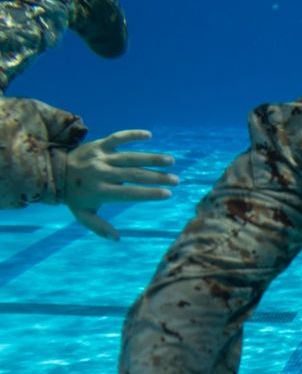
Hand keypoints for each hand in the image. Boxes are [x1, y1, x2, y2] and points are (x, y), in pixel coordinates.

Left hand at [64, 129, 178, 239]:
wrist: (54, 172)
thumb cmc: (74, 197)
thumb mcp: (83, 215)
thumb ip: (99, 227)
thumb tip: (117, 239)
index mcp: (100, 191)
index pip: (129, 193)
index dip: (148, 194)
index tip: (167, 194)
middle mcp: (102, 173)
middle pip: (134, 174)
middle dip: (157, 177)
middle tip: (175, 180)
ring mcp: (101, 157)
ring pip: (130, 156)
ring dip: (151, 158)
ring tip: (170, 161)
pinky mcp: (99, 144)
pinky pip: (117, 137)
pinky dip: (132, 135)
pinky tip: (148, 135)